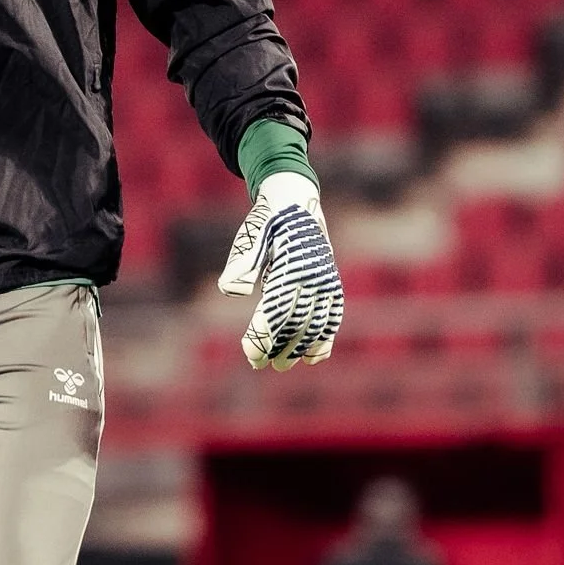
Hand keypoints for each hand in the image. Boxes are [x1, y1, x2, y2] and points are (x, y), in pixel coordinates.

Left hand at [217, 173, 342, 369]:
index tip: (250, 356)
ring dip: (300, 348)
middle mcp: (314, 276)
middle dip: (277, 347)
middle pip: (295, 323)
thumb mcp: (250, 237)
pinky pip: (333, 315)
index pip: (276, 312)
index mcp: (292, 266)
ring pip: (316, 324)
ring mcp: (327, 280)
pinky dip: (326, 337)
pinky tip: (315, 357)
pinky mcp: (332, 282)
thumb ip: (241, 264)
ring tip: (282, 365)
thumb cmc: (266, 221)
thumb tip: (230, 291)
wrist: (295, 199)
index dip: (263, 337)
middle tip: (259, 365)